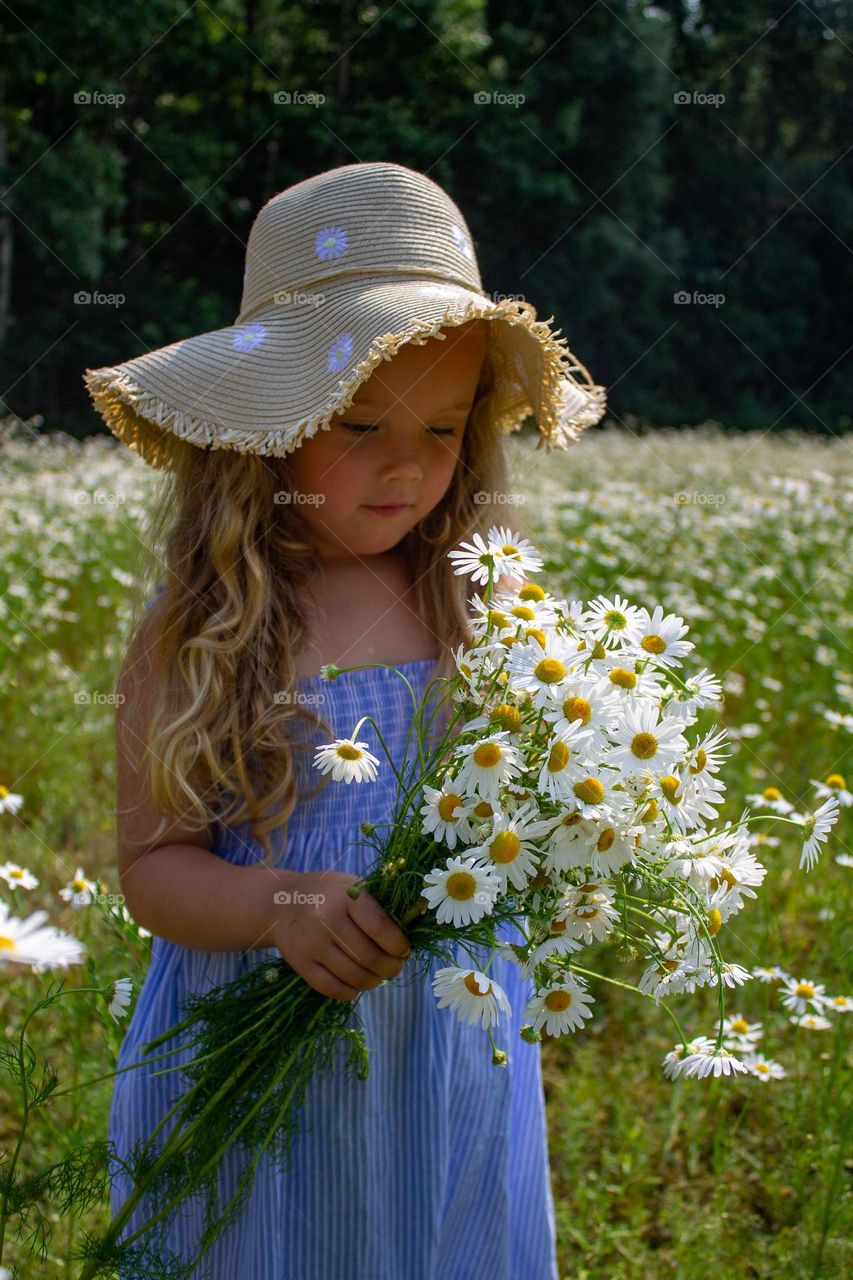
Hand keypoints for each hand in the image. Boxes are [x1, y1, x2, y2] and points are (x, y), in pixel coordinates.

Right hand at [269, 869, 411, 1000]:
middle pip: (369, 956)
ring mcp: (311, 943)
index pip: (381, 927)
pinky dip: (350, 992)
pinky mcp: (300, 962)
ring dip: (373, 982)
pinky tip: (357, 984)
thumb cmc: (329, 894)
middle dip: (390, 967)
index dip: (399, 945)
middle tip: (395, 967)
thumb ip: (378, 905)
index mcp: (346, 896)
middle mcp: (327, 919)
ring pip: (353, 975)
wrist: (281, 902)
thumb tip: (411, 933)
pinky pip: (331, 988)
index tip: (404, 950)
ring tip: (379, 977)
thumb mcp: (353, 886)